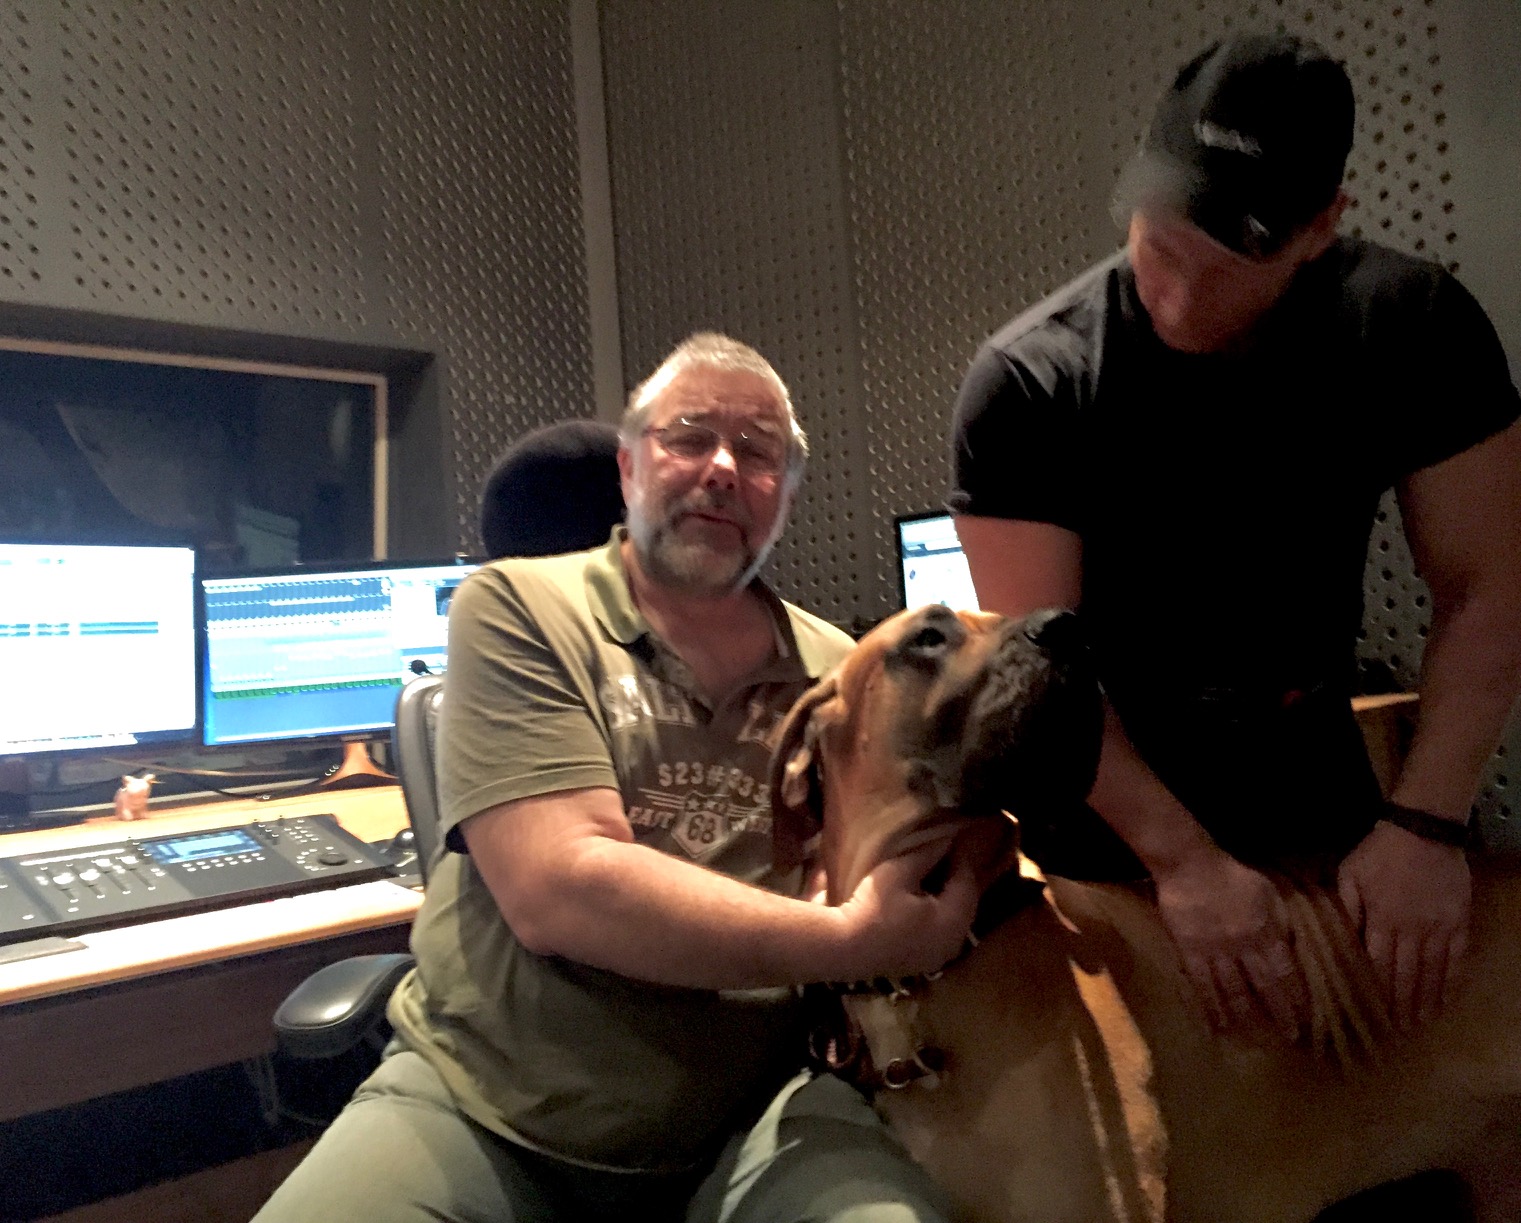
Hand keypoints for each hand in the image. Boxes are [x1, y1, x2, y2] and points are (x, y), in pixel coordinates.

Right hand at [831, 841, 979, 981]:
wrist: (842, 949)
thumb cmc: (873, 908)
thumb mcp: (899, 873)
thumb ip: (927, 854)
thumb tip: (946, 838)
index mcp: (953, 921)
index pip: (967, 883)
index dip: (959, 858)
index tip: (949, 838)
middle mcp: (951, 944)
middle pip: (962, 904)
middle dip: (954, 879)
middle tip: (943, 854)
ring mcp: (934, 958)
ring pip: (949, 920)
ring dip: (943, 898)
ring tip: (930, 875)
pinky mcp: (917, 964)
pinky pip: (935, 933)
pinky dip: (932, 915)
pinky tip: (917, 901)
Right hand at [1153, 849, 1307, 1040]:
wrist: (1190, 866)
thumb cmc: (1233, 877)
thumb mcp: (1269, 893)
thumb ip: (1282, 922)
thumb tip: (1293, 950)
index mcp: (1266, 932)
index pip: (1286, 972)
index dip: (1297, 997)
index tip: (1308, 1019)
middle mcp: (1244, 948)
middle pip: (1263, 987)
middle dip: (1278, 1014)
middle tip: (1289, 1039)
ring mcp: (1215, 953)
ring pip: (1234, 991)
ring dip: (1246, 1018)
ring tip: (1256, 1040)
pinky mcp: (1190, 953)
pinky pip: (1201, 986)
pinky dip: (1209, 1008)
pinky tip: (1216, 1026)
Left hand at [1337, 821, 1470, 1029]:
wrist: (1423, 831)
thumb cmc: (1379, 853)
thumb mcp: (1349, 876)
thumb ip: (1347, 909)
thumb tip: (1342, 942)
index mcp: (1381, 921)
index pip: (1378, 966)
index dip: (1377, 993)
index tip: (1374, 1015)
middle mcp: (1411, 931)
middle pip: (1406, 976)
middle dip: (1401, 1006)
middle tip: (1398, 1031)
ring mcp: (1438, 929)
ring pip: (1432, 973)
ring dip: (1426, 1000)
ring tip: (1421, 1023)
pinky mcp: (1459, 923)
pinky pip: (1457, 958)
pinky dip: (1452, 981)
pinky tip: (1447, 998)